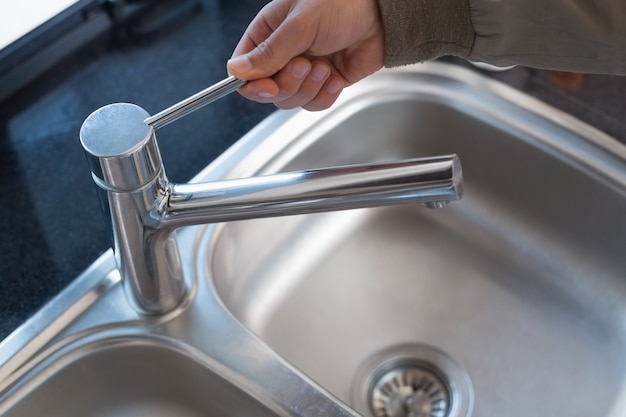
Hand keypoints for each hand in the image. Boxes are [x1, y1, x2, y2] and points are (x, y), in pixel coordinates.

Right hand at [227, 0, 384, 110]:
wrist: (382, 15)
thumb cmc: (342, 3)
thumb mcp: (300, 24)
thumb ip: (269, 52)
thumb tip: (237, 71)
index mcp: (268, 33)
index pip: (244, 69)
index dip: (253, 84)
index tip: (268, 86)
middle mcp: (282, 54)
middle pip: (267, 91)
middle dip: (289, 84)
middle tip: (306, 64)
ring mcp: (303, 71)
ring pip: (290, 100)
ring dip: (309, 88)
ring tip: (325, 66)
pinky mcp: (323, 84)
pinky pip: (313, 104)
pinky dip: (324, 95)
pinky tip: (335, 77)